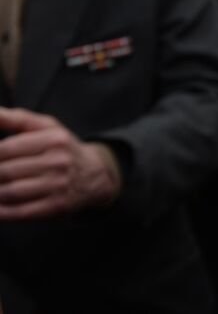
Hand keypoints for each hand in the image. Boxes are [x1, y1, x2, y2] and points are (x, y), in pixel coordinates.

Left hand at [0, 108, 120, 219]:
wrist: (95, 176)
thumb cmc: (62, 149)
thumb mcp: (47, 128)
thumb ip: (17, 118)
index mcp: (55, 139)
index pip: (6, 148)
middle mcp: (59, 162)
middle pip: (5, 172)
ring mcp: (58, 186)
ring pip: (9, 193)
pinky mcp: (56, 207)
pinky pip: (18, 212)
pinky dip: (1, 212)